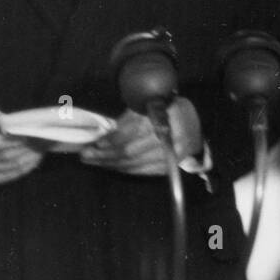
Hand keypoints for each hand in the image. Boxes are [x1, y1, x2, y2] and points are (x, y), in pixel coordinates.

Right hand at [0, 101, 44, 185]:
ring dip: (32, 156)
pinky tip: (38, 156)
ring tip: (46, 145)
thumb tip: (14, 127)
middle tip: (47, 137)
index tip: (31, 133)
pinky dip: (27, 166)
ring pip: (12, 166)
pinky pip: (11, 174)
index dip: (13, 141)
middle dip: (29, 146)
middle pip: (5, 156)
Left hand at [80, 96, 202, 175]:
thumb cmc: (165, 111)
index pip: (133, 131)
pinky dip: (125, 169)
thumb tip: (102, 136)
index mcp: (165, 116)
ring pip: (135, 164)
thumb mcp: (147, 107)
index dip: (113, 138)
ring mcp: (172, 155)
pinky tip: (111, 166)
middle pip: (131, 151)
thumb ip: (126, 120)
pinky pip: (143, 171)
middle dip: (105, 155)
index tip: (95, 142)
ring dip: (111, 164)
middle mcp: (171, 137)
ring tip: (93, 161)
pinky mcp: (171, 166)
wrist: (193, 123)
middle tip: (86, 155)